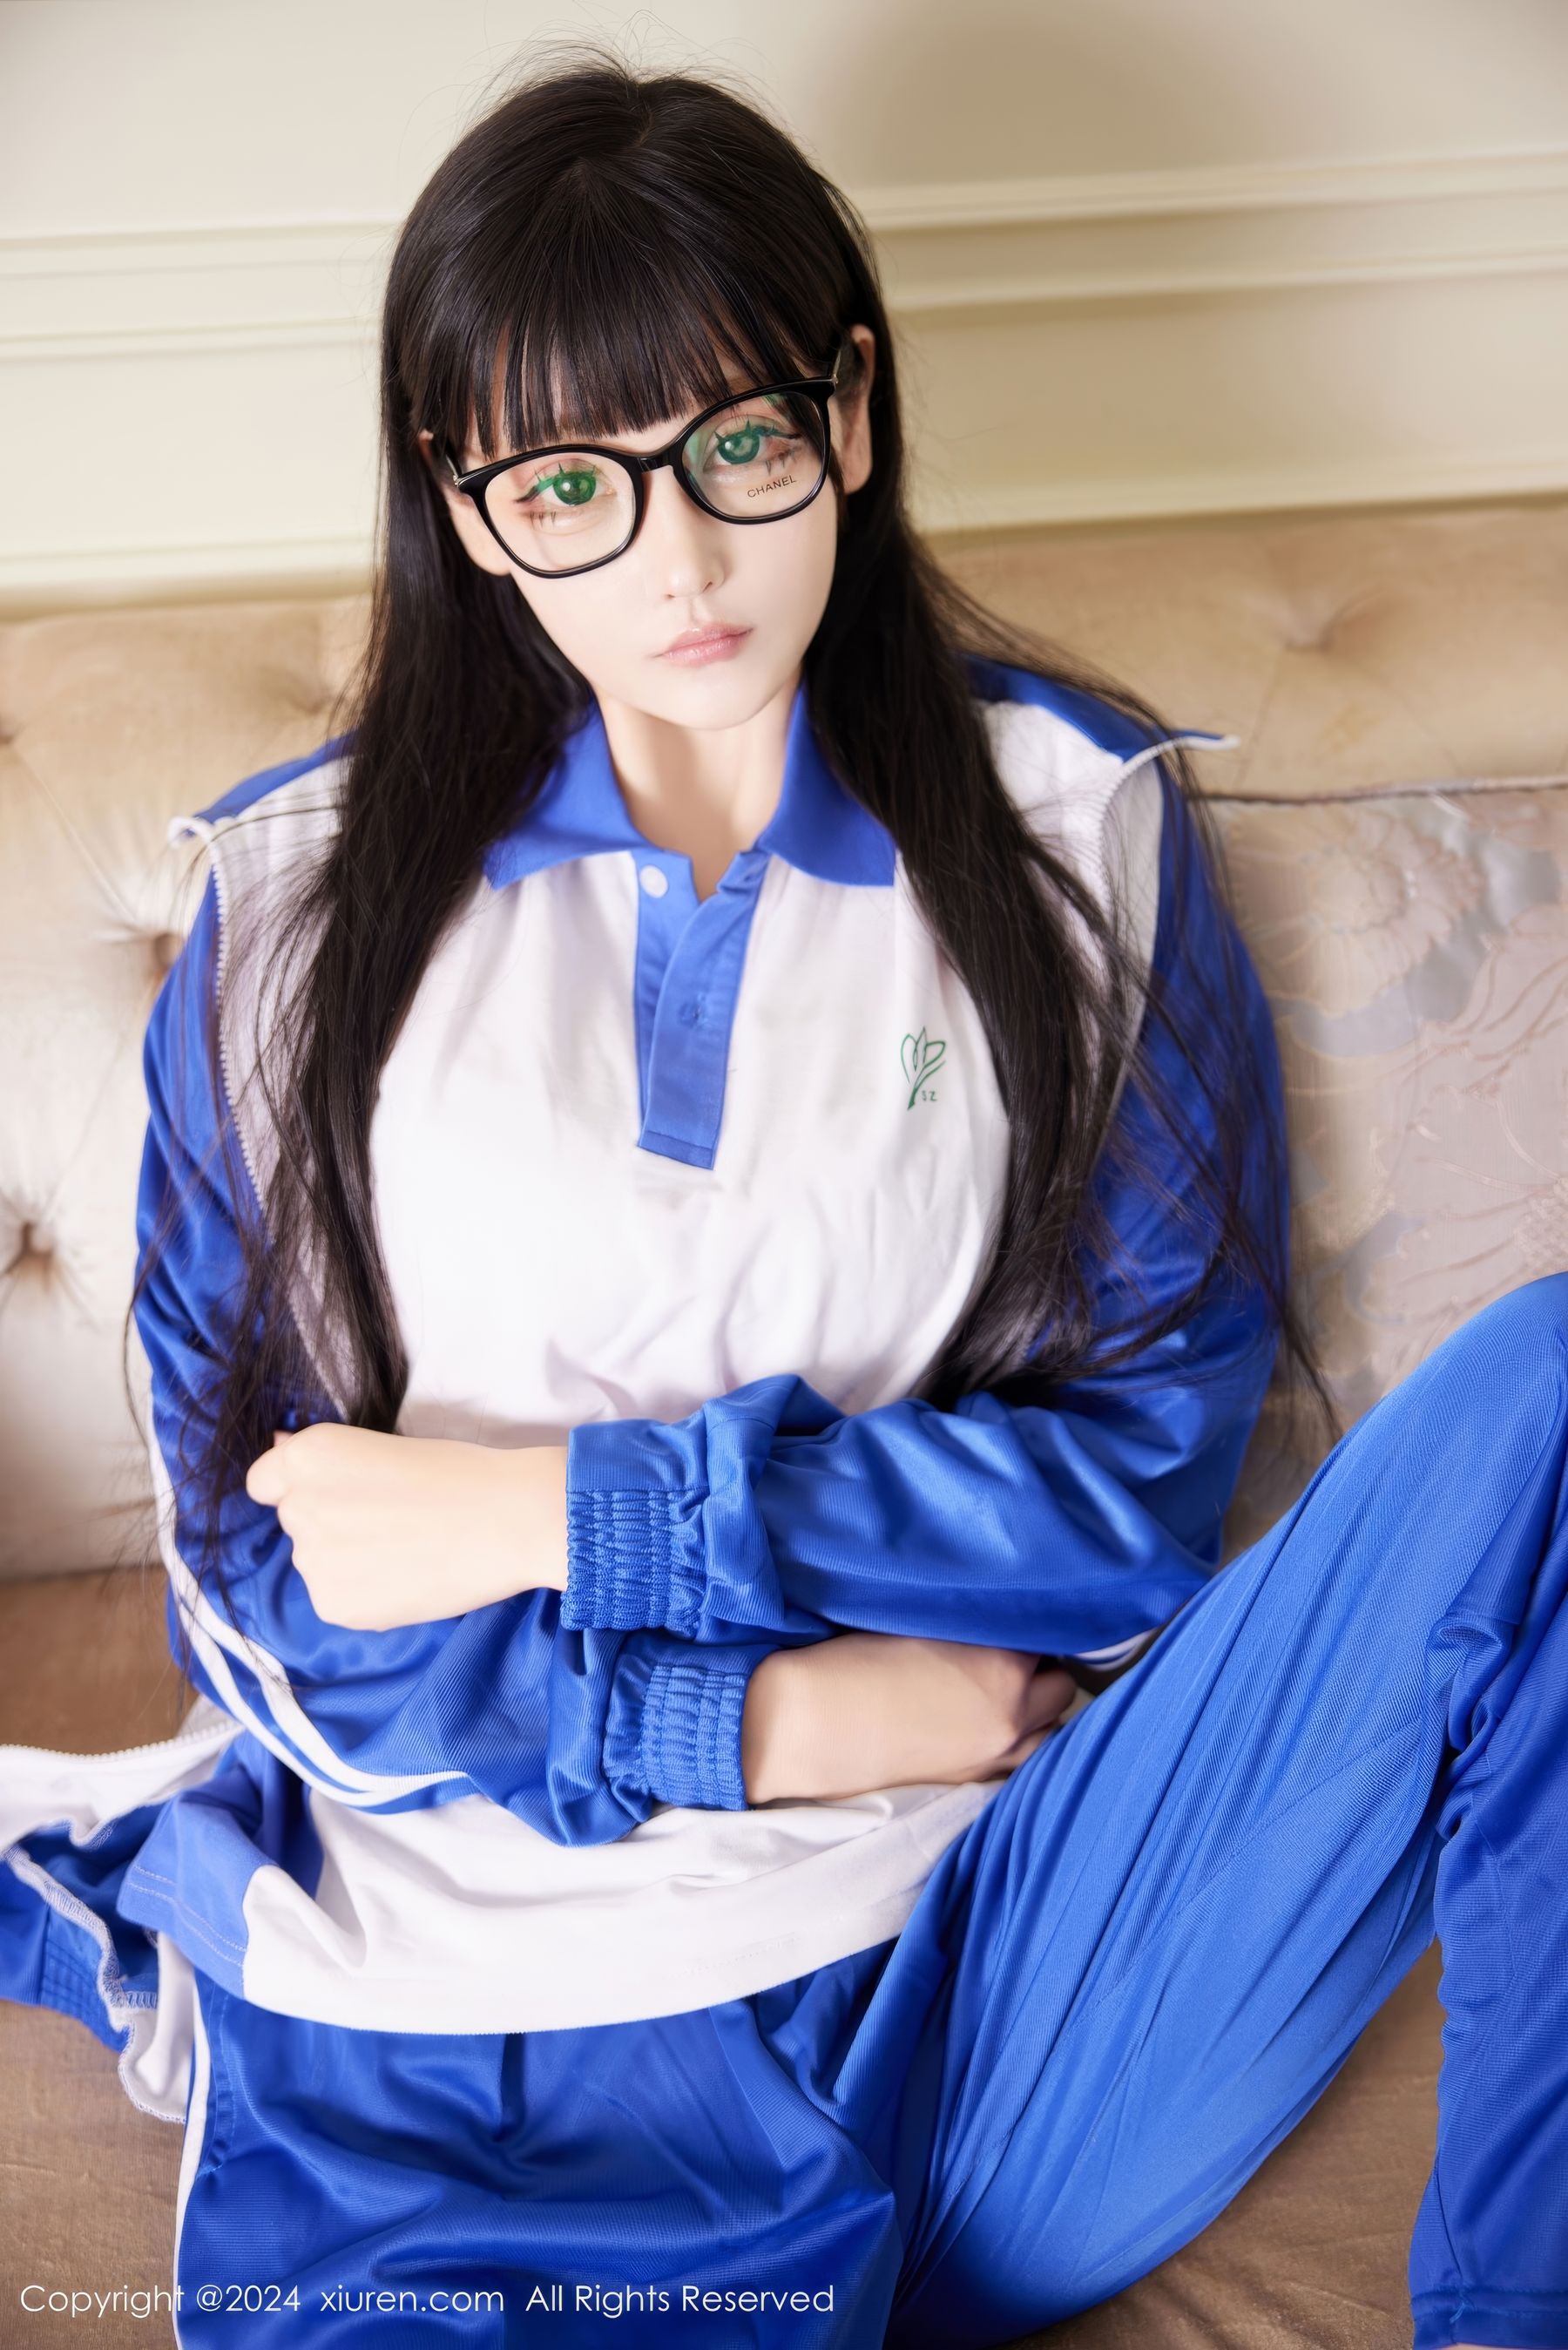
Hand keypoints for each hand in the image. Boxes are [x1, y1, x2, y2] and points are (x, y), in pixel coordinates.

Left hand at [244, 1424, 567, 1630]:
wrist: (507, 1522)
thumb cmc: (457, 1472)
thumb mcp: (384, 1447)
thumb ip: (324, 1460)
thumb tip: (279, 1452)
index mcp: (308, 1457)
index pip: (263, 1481)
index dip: (301, 1485)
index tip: (337, 1491)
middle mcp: (298, 1506)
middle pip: (294, 1520)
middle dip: (328, 1520)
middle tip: (388, 1518)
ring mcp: (313, 1561)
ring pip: (315, 1560)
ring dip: (345, 1557)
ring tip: (405, 1549)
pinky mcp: (333, 1605)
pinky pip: (335, 1596)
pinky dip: (362, 1591)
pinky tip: (405, 1578)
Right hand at [740, 1632, 1076, 1804]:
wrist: (808, 1725)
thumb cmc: (853, 1661)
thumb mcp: (922, 1622)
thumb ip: (972, 1621)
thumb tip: (995, 1613)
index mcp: (1004, 1666)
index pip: (1049, 1636)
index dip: (1030, 1623)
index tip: (1012, 1616)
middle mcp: (1013, 1714)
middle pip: (1060, 1686)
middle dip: (1040, 1669)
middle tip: (1008, 1652)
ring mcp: (996, 1755)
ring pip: (1049, 1729)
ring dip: (1034, 1709)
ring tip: (1001, 1691)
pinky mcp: (972, 1780)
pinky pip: (1022, 1759)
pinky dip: (1017, 1741)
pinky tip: (985, 1723)